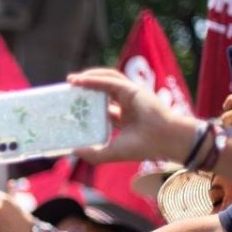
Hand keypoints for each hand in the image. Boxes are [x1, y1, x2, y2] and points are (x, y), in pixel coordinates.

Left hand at [67, 68, 195, 163]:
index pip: (102, 109)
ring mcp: (130, 95)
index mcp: (124, 119)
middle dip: (84, 89)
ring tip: (71, 80)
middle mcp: (126, 105)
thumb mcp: (112, 151)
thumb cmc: (143, 147)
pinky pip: (109, 80)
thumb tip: (72, 151)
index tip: (69, 108)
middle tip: (67, 90)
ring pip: (106, 81)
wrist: (165, 140)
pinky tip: (80, 80)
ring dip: (88, 78)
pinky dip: (94, 79)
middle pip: (102, 92)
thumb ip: (93, 153)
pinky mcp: (132, 89)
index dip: (86, 107)